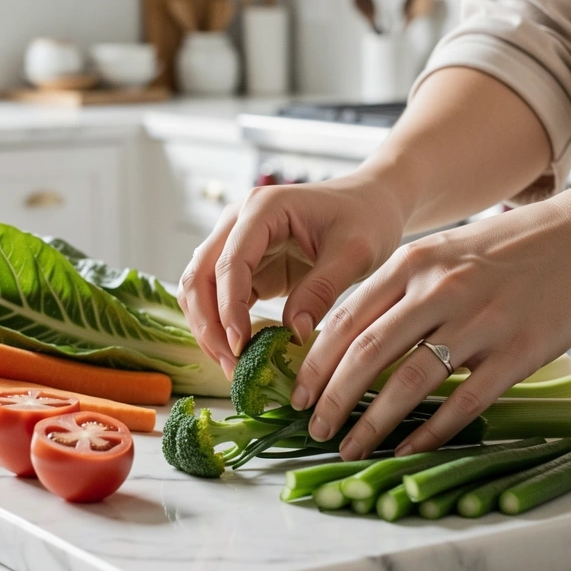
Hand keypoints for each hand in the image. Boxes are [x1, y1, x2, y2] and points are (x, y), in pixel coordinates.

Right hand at [177, 173, 406, 376]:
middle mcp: (238, 222)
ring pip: (200, 291)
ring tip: (235, 366)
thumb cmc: (366, 219)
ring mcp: (236, 244)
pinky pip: (219, 299)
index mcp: (262, 209)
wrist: (371, 204)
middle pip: (200, 276)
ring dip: (210, 329)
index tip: (241, 346)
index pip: (230, 262)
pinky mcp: (245, 267)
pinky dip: (222, 327)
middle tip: (233, 366)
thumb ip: (322, 289)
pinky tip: (242, 353)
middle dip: (210, 325)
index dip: (230, 307)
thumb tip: (293, 333)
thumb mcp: (354, 253)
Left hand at [294, 188, 570, 458]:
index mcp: (414, 262)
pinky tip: (408, 449)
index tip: (296, 393)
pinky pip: (465, 401)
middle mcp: (440, 289)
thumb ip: (398, 288)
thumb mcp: (442, 251)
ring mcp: (481, 321)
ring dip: (373, 422)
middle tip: (314, 428)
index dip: (315, 361)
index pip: (348, 318)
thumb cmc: (506, 248)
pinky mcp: (519, 351)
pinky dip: (431, 430)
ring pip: (409, 381)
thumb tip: (349, 338)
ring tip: (350, 448)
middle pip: (368, 352)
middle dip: (332, 397)